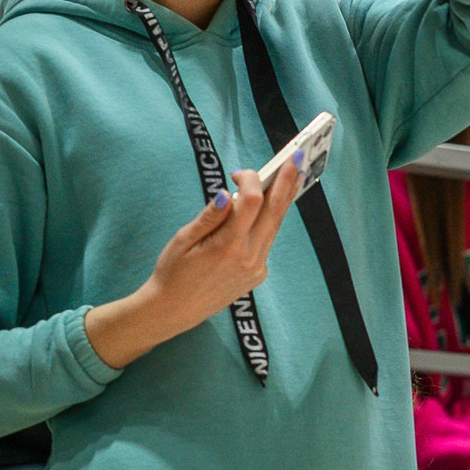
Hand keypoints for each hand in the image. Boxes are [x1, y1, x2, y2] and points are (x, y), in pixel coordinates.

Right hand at [85, 161, 304, 369]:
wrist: (174, 310)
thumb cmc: (173, 272)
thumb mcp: (183, 240)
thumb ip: (209, 216)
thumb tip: (228, 194)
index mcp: (228, 246)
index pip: (252, 202)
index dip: (251, 180)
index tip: (240, 172)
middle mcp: (249, 257)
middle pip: (274, 212)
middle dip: (286, 183)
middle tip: (296, 159)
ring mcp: (257, 268)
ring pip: (274, 227)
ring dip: (282, 201)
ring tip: (291, 177)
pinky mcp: (258, 274)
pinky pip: (266, 242)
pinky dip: (267, 223)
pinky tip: (268, 209)